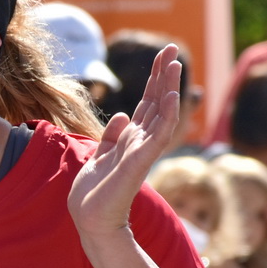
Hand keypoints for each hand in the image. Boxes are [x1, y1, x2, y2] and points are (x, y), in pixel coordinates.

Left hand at [68, 49, 182, 243]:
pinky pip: (159, 134)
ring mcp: (143, 150)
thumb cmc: (95, 193)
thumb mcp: (100, 155)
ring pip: (162, 113)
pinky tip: (172, 95)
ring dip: (169, 87)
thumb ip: (113, 136)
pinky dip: (167, 114)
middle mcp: (142, 141)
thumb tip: (124, 115)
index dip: (154, 78)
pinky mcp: (140, 161)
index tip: (163, 54)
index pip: (147, 102)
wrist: (91, 219)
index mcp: (132, 138)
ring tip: (175, 63)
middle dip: (164, 74)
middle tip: (174, 47)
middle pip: (157, 101)